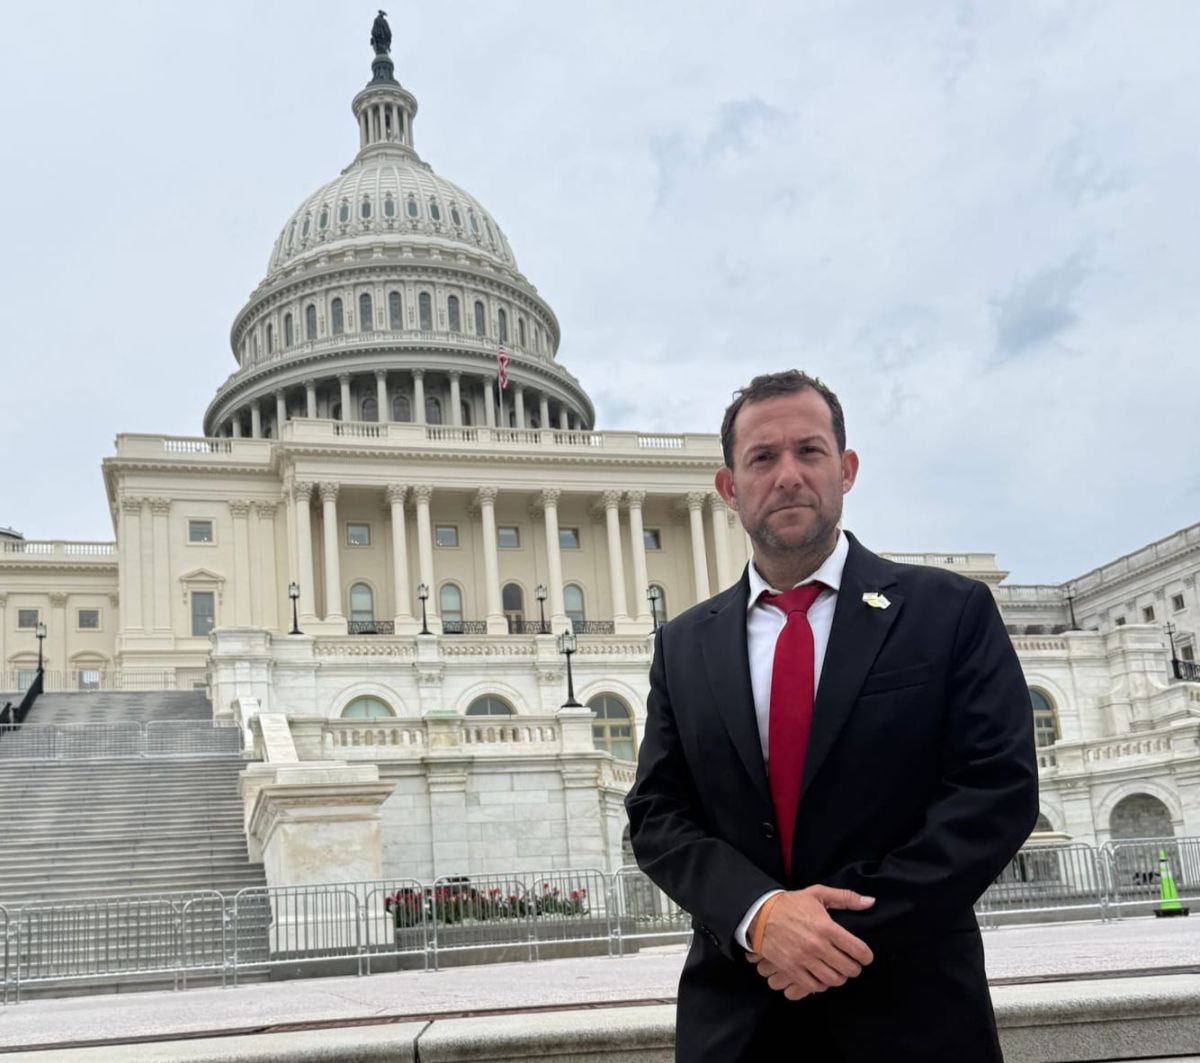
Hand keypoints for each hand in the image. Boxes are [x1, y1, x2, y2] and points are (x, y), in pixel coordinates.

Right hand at [744, 885, 874, 1000]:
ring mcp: (804, 960)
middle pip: (848, 969)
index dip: (866, 956)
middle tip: (851, 963)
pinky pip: (814, 986)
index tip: (865, 956)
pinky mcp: (791, 969)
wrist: (760, 914)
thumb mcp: (818, 894)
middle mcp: (817, 946)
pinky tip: (821, 976)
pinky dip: (822, 984)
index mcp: (826, 927)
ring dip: (839, 977)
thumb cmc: (792, 904)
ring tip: (837, 970)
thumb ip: (846, 898)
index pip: (858, 950)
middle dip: (854, 968)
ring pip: (834, 980)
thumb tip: (870, 902)